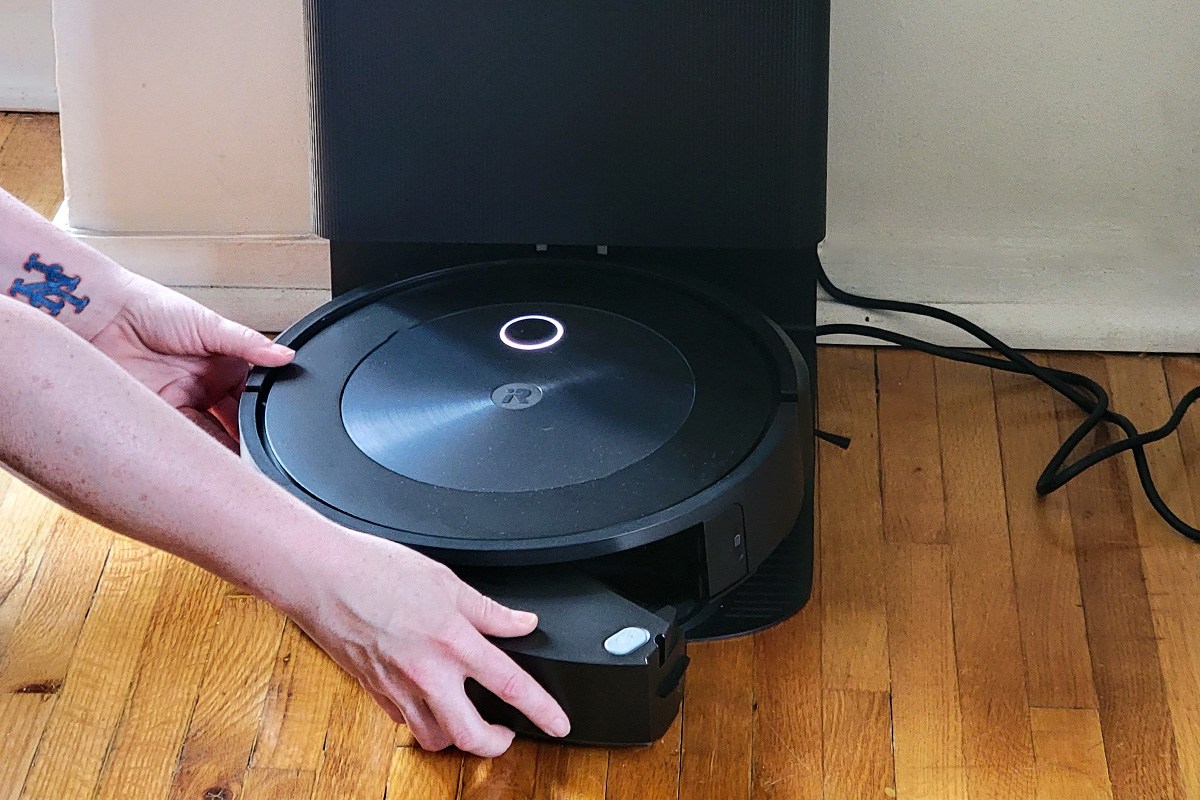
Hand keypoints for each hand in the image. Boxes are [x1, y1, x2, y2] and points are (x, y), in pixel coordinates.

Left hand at [88, 273, 292, 447]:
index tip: (274, 428)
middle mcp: (202, 387)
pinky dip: (195, 449)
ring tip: (236, 459)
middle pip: (233, 422)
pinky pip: (181, 438)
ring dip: (222, 448)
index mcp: (223, 366)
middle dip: (245, 437)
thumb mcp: (210, 325)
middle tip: (258, 450)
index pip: (252, 397)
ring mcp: (179, 402)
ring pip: (209, 435)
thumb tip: (285, 355)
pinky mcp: (156, 415)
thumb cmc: (151, 309)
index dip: (263, 413)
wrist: (102, 317)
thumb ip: (248, 344)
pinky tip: (206, 455)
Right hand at [284, 527, 570, 755]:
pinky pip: (405, 722)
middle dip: (497, 745)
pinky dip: (423, 721)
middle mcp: (428, 673)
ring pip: (435, 738)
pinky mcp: (375, 692)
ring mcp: (398, 688)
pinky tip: (431, 702)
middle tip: (508, 734)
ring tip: (469, 720)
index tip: (559, 724)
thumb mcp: (446, 582)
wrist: (321, 578)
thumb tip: (522, 623)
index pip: (511, 685)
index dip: (542, 710)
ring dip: (457, 737)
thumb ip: (489, 611)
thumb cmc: (376, 571)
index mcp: (453, 642)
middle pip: (471, 736)